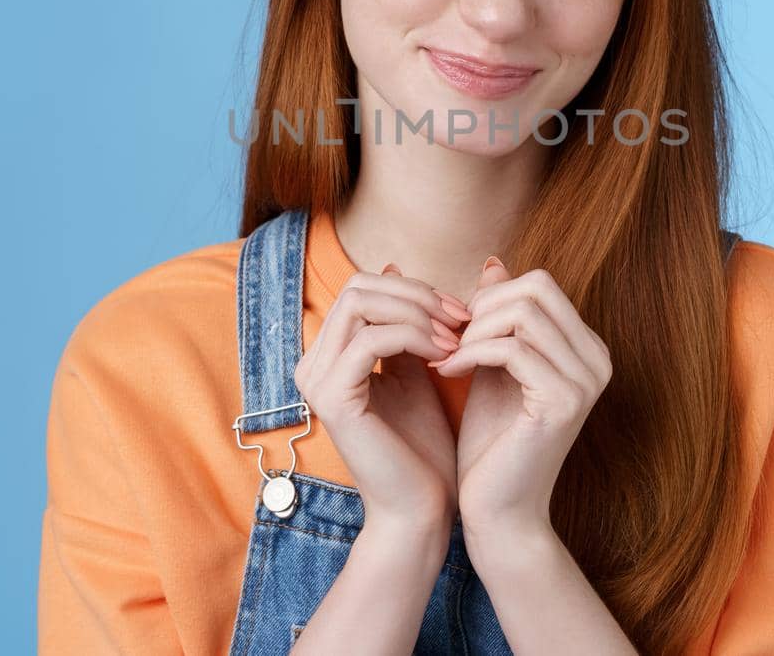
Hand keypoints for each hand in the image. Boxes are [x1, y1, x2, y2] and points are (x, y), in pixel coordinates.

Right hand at [293, 263, 470, 527]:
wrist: (422, 510)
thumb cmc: (422, 446)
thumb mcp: (416, 367)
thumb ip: (406, 322)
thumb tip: (394, 263)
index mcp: (329, 355)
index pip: (363, 287)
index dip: (414, 289)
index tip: (461, 311)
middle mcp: (312, 364)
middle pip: (359, 286)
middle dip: (417, 293)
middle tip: (461, 317)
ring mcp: (316, 381)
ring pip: (362, 303)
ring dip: (418, 312)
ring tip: (456, 337)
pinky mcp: (332, 398)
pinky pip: (372, 339)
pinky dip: (415, 337)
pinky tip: (445, 356)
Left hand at [431, 258, 612, 537]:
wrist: (498, 512)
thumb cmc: (493, 442)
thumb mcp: (493, 365)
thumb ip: (499, 317)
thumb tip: (494, 262)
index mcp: (586, 349)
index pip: (540, 283)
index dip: (492, 296)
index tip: (458, 329)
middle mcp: (597, 360)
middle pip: (535, 288)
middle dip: (482, 309)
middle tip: (450, 342)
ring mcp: (585, 381)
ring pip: (522, 313)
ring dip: (473, 332)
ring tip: (448, 359)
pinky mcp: (562, 402)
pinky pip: (512, 348)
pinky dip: (471, 353)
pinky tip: (448, 374)